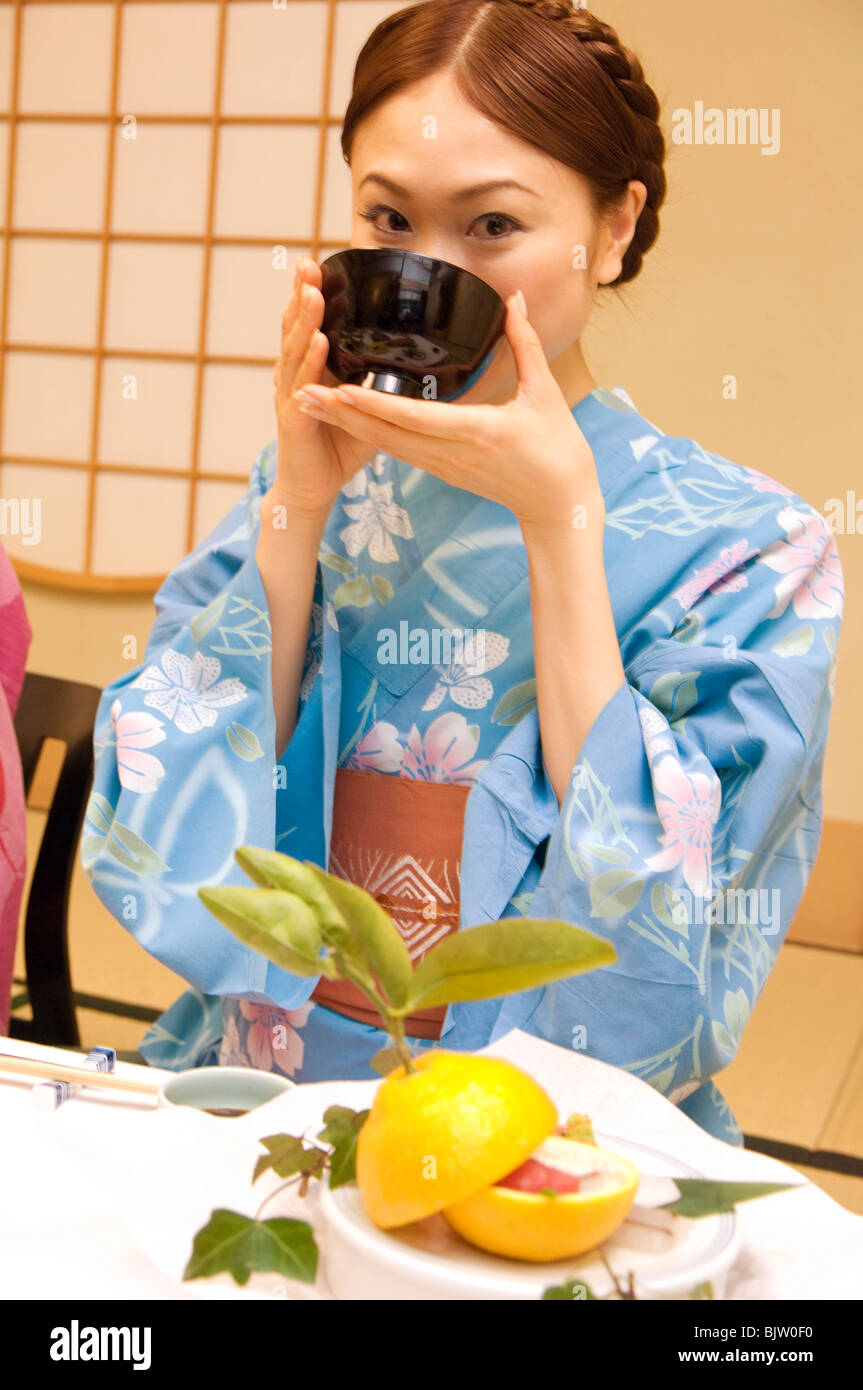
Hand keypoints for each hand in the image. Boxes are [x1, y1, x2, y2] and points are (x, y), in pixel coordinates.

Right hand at [271, 256, 379, 519]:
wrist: (314, 488)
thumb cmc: (339, 447)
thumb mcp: (368, 406)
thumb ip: (383, 381)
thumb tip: (420, 361)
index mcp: (312, 368)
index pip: (310, 323)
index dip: (313, 293)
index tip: (320, 262)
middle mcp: (296, 376)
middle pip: (296, 327)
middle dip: (302, 294)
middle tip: (309, 263)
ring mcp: (291, 397)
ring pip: (295, 350)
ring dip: (305, 320)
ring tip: (314, 292)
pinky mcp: (294, 420)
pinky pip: (302, 387)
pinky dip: (309, 362)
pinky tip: (318, 341)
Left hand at [290, 291, 604, 534]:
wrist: (559, 505)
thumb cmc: (558, 452)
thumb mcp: (544, 393)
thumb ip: (524, 344)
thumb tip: (512, 300)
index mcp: (477, 432)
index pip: (414, 418)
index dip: (373, 405)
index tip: (338, 388)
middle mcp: (452, 454)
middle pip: (386, 435)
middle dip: (342, 416)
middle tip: (302, 394)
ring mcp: (444, 467)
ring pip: (387, 446)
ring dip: (348, 426)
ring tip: (311, 404)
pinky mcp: (443, 472)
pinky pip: (400, 452)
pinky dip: (370, 436)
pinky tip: (347, 421)